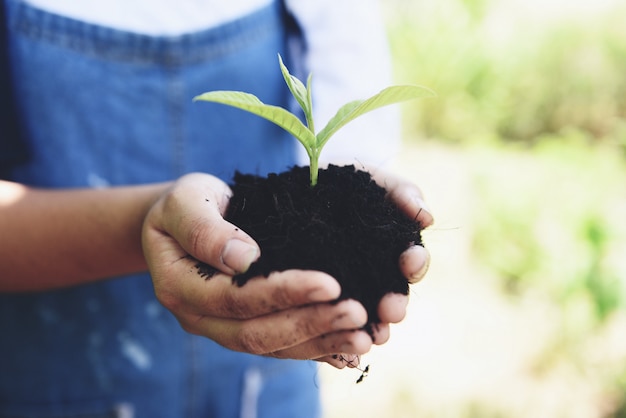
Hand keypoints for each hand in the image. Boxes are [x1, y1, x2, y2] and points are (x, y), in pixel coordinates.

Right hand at [142, 173, 375, 363]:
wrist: (184, 222)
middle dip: (311, 324)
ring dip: (321, 342)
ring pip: (273, 347)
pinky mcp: (245, 328)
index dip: (283, 293)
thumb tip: (245, 258)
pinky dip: (317, 348)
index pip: (236, 299)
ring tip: (365, 334)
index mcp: (180, 287)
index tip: (330, 282)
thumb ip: (205, 229)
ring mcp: (223, 329)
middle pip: (257, 334)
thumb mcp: (186, 202)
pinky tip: (351, 346)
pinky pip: (282, 346)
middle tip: (357, 312)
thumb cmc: (186, 205)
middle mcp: (201, 319)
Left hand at [322, 169, 433, 369]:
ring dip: (373, 327)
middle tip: (391, 311)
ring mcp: (348, 289)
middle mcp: (375, 275)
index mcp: (393, 249)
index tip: (409, 262)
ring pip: (365, 316)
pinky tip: (340, 344)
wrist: (296, 189)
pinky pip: (331, 320)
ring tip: (373, 336)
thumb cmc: (342, 182)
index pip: (412, 262)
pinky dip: (339, 334)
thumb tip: (426, 218)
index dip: (416, 264)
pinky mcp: (317, 299)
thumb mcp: (373, 180)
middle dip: (396, 305)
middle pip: (393, 296)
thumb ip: (402, 192)